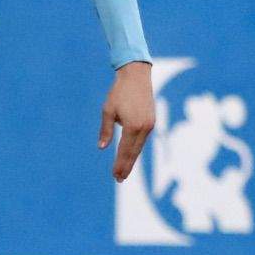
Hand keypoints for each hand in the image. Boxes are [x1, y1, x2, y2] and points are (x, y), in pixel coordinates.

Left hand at [98, 61, 156, 182]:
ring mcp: (150, 125)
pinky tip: (130, 154)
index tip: (115, 176)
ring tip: (124, 170)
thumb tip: (102, 147)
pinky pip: (142, 139)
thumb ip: (106, 130)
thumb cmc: (119, 92)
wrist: (137, 76)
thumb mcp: (108, 110)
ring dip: (131, 159)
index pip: (124, 150)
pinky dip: (136, 148)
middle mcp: (144, 128)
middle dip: (126, 166)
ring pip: (139, 147)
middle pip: (134, 152)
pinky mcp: (152, 121)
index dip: (119, 164)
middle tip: (119, 179)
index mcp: (132, 126)